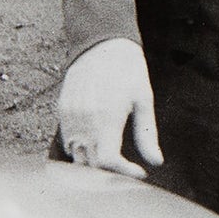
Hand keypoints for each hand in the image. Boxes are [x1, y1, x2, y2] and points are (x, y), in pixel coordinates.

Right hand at [57, 38, 162, 178]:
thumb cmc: (128, 71)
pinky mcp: (62, 112)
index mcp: (106, 117)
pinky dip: (80, 152)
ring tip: (114, 162)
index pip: (107, 161)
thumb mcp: (144, 100)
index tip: (139, 172)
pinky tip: (98, 147)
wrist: (101, 44)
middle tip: (129, 170)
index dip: (123, 173)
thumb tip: (156, 162)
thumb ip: (147, 135)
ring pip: (75, 157)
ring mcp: (69, 117)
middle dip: (110, 173)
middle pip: (90, 164)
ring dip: (94, 165)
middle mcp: (83, 120)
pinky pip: (67, 143)